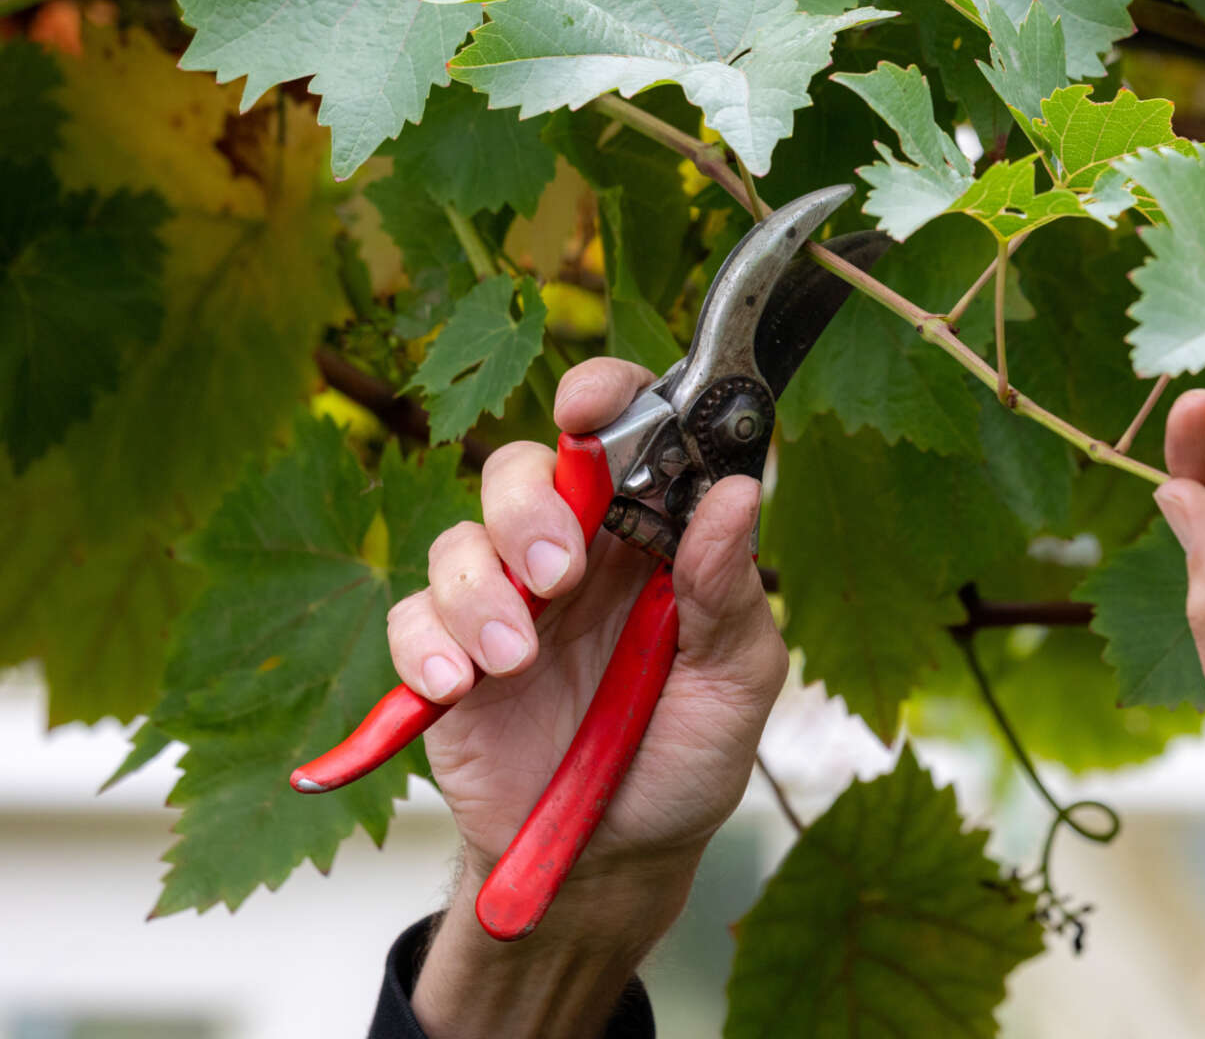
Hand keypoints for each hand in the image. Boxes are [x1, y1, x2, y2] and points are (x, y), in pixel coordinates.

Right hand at [386, 358, 788, 1037]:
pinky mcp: (447, 660)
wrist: (614, 861)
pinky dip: (426, 646)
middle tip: (557, 574)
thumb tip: (736, 496)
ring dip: (481, 595)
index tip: (588, 405)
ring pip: (459, 542)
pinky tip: (457, 689)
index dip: (604, 400)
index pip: (622, 438)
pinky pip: (411, 619)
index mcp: (649, 541)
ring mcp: (505, 606)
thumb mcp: (734, 682)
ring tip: (516, 663)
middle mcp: (572, 557)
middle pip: (521, 472)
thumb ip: (727, 592)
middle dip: (528, 508)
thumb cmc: (686, 758)